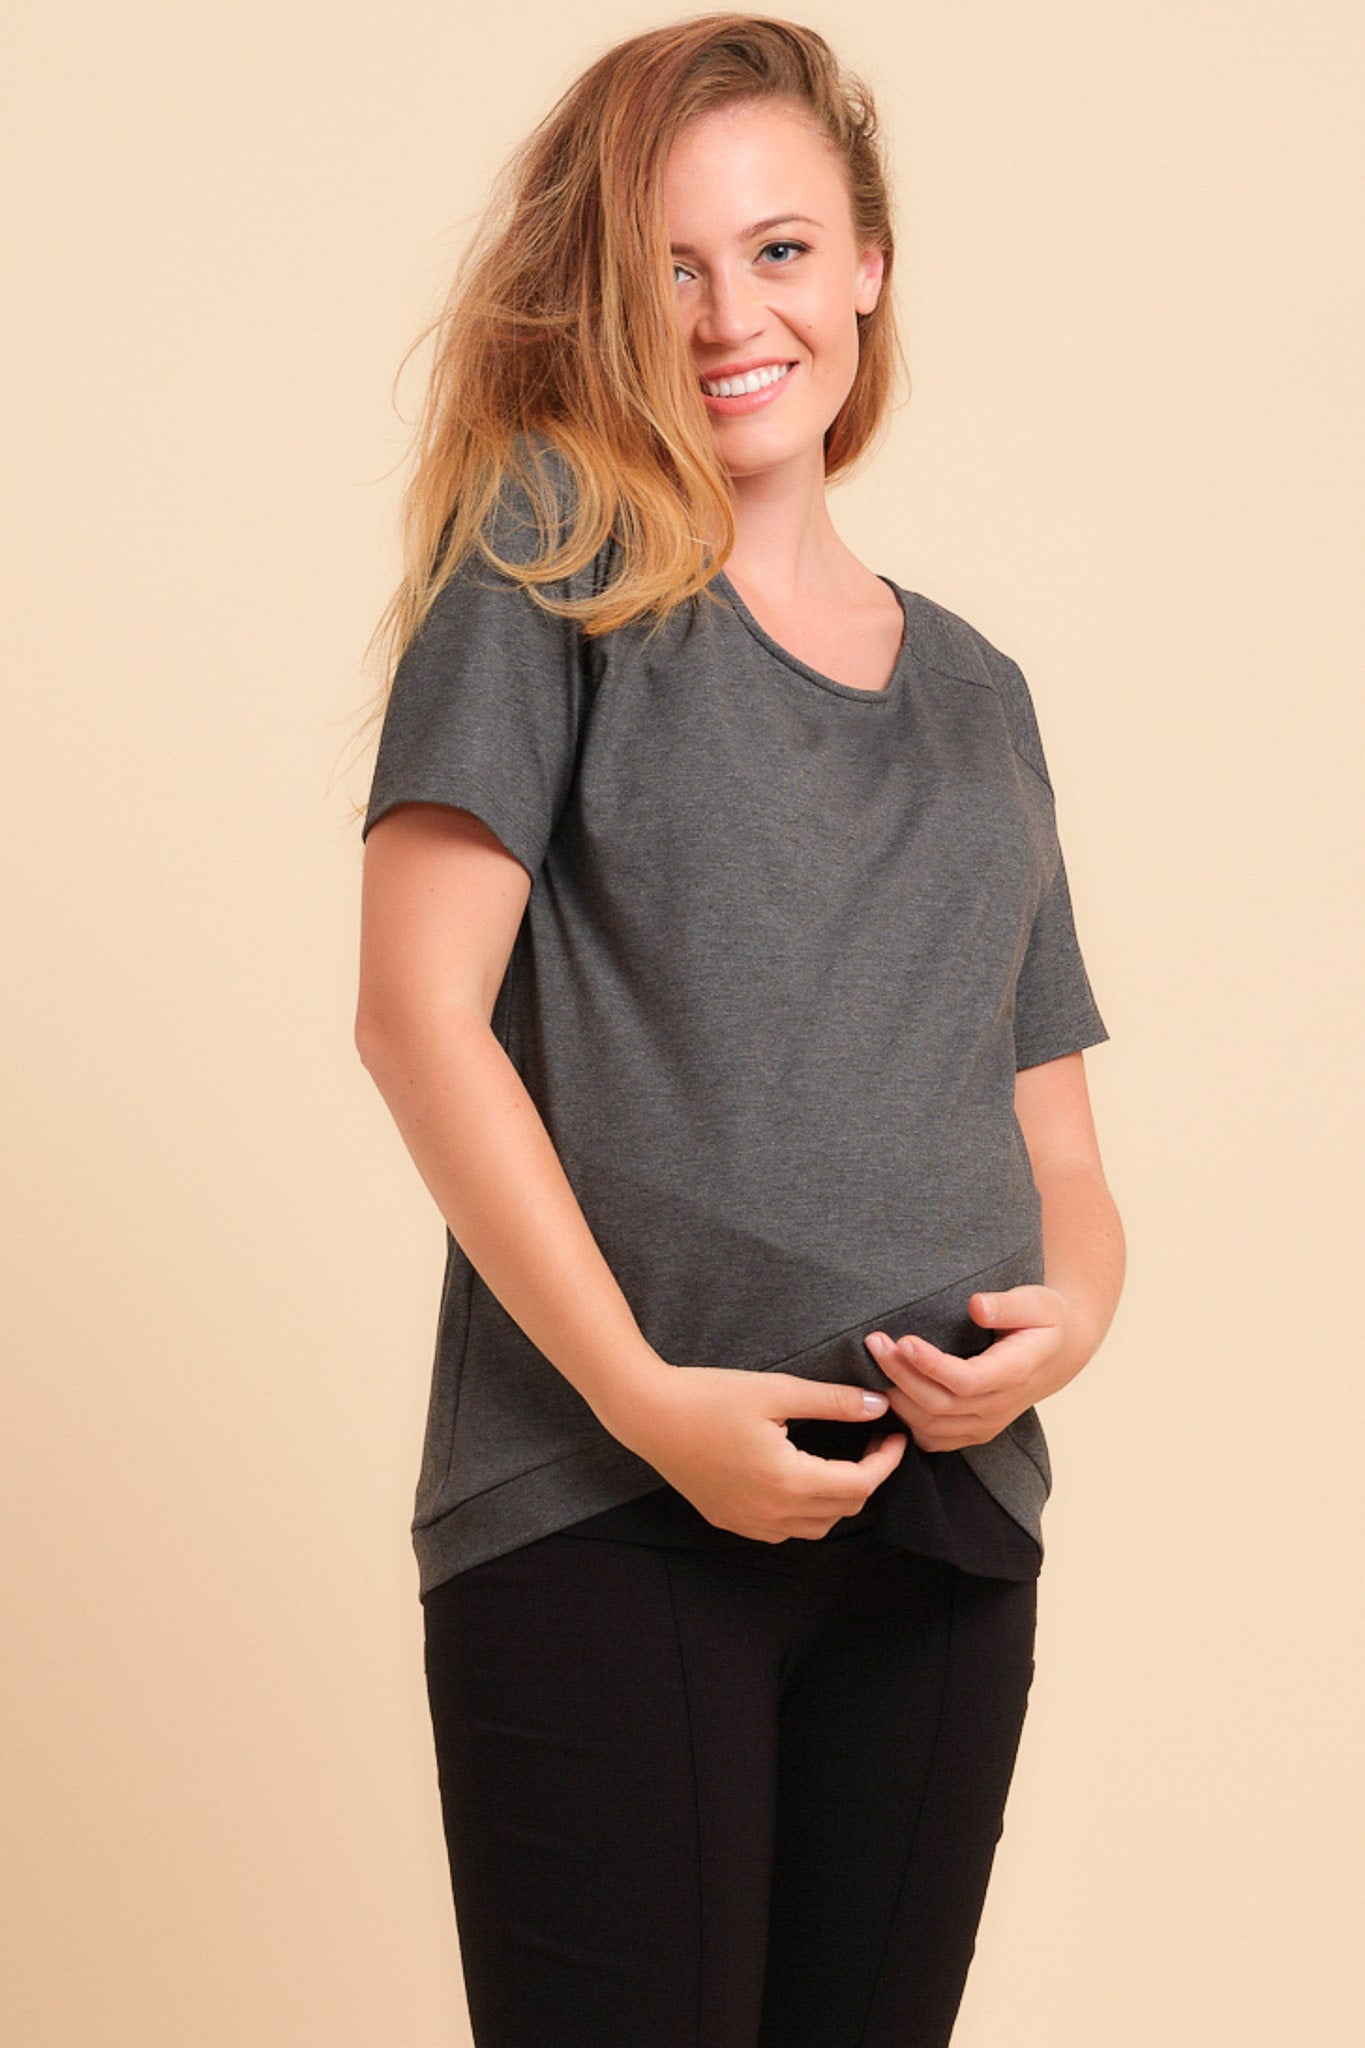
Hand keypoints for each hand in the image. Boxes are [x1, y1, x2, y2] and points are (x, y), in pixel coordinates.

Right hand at [617, 1365, 907, 1542]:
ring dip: (839, 1497)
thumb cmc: (709, 1396)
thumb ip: (832, 1401)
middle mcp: (773, 1514)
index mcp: (789, 1481)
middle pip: (845, 1508)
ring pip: (817, 1526)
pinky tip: (801, 1478)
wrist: (647, 1415)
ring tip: (842, 1459)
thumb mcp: (777, 1391)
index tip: (896, 1434)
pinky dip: (806, 1510)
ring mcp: (749, 1524)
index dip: (888, 1461)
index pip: (861, 1484)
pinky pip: (784, 1530)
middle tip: (873, 1441)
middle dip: (868, 1476)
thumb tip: (878, 1405)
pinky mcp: (730, 1521)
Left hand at [863, 1285, 1094, 1453]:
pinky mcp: (973, 1432)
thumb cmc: (1044, 1321)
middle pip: (940, 1405)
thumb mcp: (1036, 1302)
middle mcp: (999, 1407)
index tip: (903, 1340)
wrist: (1059, 1353)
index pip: (966, 1380)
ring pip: (930, 1426)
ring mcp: (986, 1425)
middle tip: (875, 1342)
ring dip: (897, 1396)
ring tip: (875, 1359)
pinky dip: (905, 1421)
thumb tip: (975, 1306)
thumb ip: (1006, 1305)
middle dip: (901, 1374)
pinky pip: (932, 1438)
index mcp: (1015, 1373)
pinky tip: (887, 1392)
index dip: (931, 1365)